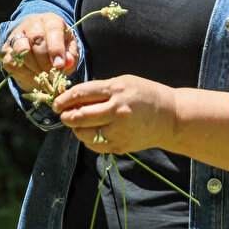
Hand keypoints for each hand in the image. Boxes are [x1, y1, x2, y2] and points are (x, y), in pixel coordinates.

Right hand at [0, 13, 80, 91]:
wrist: (41, 52)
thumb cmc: (59, 49)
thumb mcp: (70, 51)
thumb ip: (71, 57)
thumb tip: (67, 63)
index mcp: (50, 20)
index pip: (53, 29)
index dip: (56, 48)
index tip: (59, 65)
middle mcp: (32, 23)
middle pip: (36, 38)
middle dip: (45, 59)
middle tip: (51, 72)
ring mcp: (16, 35)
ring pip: (22, 50)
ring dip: (34, 66)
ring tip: (42, 73)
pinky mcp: (6, 49)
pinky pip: (11, 62)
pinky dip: (23, 72)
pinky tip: (31, 73)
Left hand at [53, 75, 177, 153]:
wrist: (170, 117)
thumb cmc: (145, 95)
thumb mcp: (124, 82)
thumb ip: (100, 89)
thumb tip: (73, 97)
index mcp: (117, 91)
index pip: (82, 94)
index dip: (64, 99)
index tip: (57, 102)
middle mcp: (117, 111)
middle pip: (79, 116)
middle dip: (65, 115)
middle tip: (61, 114)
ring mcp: (119, 131)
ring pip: (84, 133)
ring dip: (75, 128)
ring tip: (76, 123)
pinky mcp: (121, 146)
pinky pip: (95, 145)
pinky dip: (87, 139)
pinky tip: (90, 132)